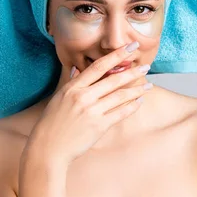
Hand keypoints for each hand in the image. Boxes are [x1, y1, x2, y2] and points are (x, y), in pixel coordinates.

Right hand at [25, 41, 151, 166]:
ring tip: (148, 85)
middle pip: (113, 80)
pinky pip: (120, 113)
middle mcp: (83, 97)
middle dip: (132, 72)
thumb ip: (71, 82)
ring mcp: (92, 111)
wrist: (48, 148)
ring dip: (137, 89)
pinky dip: (132, 106)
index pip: (98, 66)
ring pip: (120, 96)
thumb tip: (78, 69)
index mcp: (72, 87)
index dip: (116, 55)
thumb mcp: (58, 98)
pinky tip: (139, 102)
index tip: (130, 47)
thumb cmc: (51, 123)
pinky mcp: (98, 126)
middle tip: (146, 66)